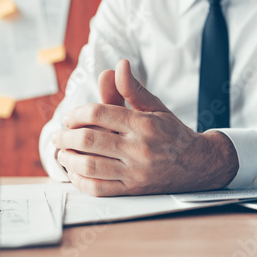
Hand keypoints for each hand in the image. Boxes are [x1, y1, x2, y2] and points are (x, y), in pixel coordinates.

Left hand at [52, 60, 238, 195]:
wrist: (197, 164)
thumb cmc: (173, 134)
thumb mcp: (156, 107)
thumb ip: (132, 89)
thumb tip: (119, 66)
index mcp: (144, 124)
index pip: (99, 113)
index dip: (77, 113)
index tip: (69, 116)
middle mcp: (140, 148)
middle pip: (89, 139)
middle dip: (65, 136)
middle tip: (58, 135)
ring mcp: (136, 172)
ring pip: (89, 165)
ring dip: (68, 157)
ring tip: (62, 152)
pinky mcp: (133, 190)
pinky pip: (98, 188)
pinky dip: (79, 179)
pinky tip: (75, 170)